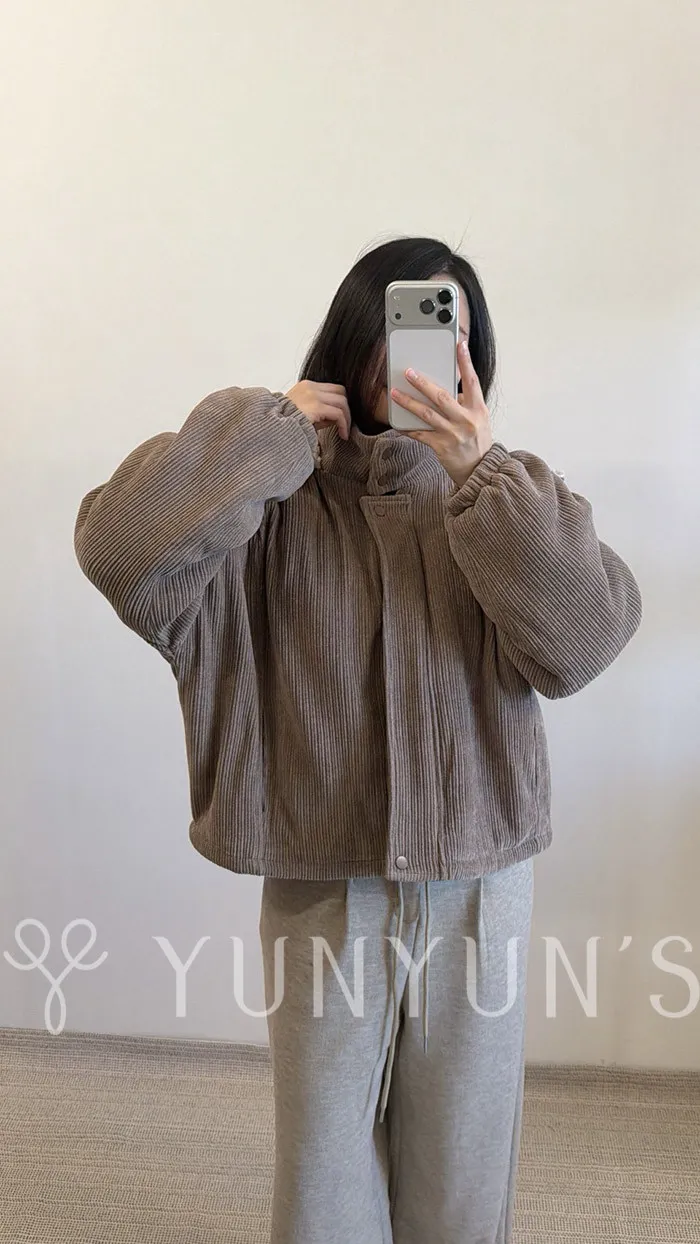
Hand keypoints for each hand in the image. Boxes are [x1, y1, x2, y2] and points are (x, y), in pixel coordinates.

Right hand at [286, 381, 350, 440]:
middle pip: (341, 391)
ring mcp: (312, 395)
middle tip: (345, 425)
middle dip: (346, 409)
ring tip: (344, 432)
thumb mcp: (304, 414)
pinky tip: (342, 435)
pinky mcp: (316, 406)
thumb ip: (320, 412)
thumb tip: (338, 418)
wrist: (271, 429)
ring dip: (347, 418)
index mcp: (306, 387)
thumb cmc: (284, 425)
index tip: (341, 420)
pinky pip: (338, 413)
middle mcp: (310, 387)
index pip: (332, 389)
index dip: (340, 404)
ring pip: (342, 401)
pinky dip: (344, 425)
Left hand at [390, 339, 492, 487]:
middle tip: (409, 372)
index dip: (466, 362)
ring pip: (427, 414)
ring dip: (409, 402)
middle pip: (442, 397)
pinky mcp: (441, 447)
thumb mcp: (479, 419)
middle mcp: (466, 420)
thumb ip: (466, 402)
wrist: (480, 470)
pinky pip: (420, 434)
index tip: (460, 344)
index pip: (472, 381)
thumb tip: (448, 386)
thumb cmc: (478, 441)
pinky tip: (397, 421)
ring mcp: (453, 434)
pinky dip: (408, 427)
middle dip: (423, 383)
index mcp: (478, 409)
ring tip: (395, 393)